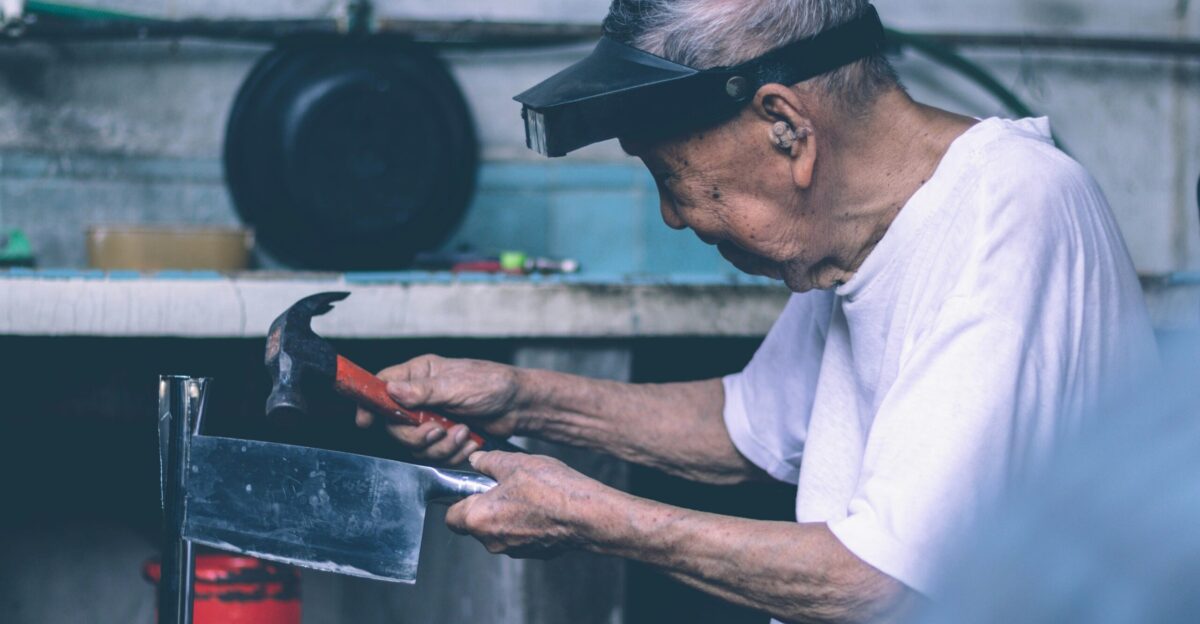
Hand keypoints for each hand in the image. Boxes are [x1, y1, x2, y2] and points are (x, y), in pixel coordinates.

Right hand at [355, 355, 526, 464]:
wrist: (519, 406)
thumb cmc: (492, 384)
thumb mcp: (457, 384)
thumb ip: (423, 391)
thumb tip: (391, 390)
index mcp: (419, 374)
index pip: (381, 387)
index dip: (370, 404)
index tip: (365, 421)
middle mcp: (420, 397)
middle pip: (395, 426)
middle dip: (417, 435)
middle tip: (438, 430)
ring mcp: (432, 418)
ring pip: (416, 445)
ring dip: (441, 446)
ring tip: (463, 432)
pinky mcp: (445, 437)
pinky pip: (435, 456)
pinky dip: (453, 454)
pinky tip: (469, 441)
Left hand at [445, 451, 614, 557]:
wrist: (586, 514)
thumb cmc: (551, 489)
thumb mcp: (514, 462)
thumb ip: (489, 461)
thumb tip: (476, 459)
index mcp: (478, 518)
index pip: (451, 517)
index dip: (458, 501)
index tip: (472, 488)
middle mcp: (492, 540)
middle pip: (476, 524)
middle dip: (486, 506)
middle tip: (505, 486)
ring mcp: (514, 550)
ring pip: (499, 531)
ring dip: (507, 514)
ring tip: (528, 494)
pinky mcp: (534, 553)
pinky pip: (520, 536)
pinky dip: (526, 524)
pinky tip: (543, 507)